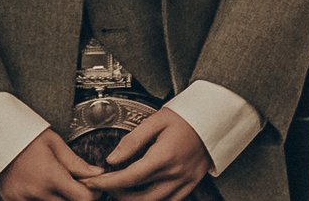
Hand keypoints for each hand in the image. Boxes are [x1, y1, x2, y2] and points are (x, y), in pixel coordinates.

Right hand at [0, 130, 102, 200]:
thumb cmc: (25, 137)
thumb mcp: (54, 144)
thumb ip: (76, 163)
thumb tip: (97, 173)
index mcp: (51, 176)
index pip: (82, 198)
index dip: (91, 194)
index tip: (90, 187)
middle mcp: (37, 192)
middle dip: (75, 196)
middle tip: (74, 184)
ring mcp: (22, 199)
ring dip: (58, 199)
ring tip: (55, 184)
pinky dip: (41, 199)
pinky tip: (42, 189)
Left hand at [88, 110, 209, 200]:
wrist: (216, 117)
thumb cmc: (187, 116)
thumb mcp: (156, 120)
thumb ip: (132, 141)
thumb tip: (112, 159)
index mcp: (164, 156)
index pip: (128, 178)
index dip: (106, 182)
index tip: (92, 181)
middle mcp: (175, 173)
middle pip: (138, 197)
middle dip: (116, 193)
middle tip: (105, 183)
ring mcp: (185, 181)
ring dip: (132, 199)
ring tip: (122, 188)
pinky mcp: (191, 184)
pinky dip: (152, 200)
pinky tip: (143, 192)